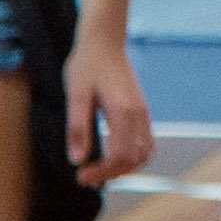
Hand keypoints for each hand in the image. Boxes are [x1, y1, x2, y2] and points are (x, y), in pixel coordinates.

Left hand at [64, 38, 154, 183]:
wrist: (104, 42)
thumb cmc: (87, 65)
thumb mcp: (75, 95)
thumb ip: (77, 128)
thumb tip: (77, 160)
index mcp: (124, 111)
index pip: (120, 156)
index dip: (102, 172)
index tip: (81, 176)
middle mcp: (139, 114)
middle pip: (135, 159)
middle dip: (112, 174)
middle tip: (86, 178)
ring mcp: (143, 113)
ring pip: (144, 153)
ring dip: (123, 168)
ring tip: (98, 171)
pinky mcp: (142, 111)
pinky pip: (145, 142)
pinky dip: (131, 157)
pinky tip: (110, 158)